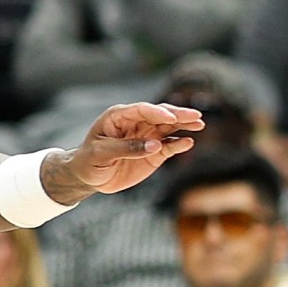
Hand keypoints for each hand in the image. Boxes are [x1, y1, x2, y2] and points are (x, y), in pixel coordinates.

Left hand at [45, 102, 203, 197]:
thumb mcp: (101, 154)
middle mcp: (136, 123)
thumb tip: (155, 145)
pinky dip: (179, 144)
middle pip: (160, 115)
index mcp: (120, 116)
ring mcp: (147, 137)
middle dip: (178, 115)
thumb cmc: (89, 161)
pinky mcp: (153, 152)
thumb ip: (127, 148)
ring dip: (184, 125)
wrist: (88, 176)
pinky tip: (189, 142)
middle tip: (195, 116)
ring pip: (169, 128)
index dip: (157, 113)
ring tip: (199, 124)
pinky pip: (169, 146)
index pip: (142, 110)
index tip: (171, 118)